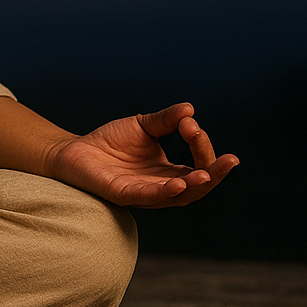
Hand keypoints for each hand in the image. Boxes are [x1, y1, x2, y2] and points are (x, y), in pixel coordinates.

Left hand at [47, 102, 238, 207]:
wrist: (77, 149)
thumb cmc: (111, 142)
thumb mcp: (143, 126)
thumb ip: (165, 120)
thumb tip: (190, 109)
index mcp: (169, 172)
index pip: (198, 164)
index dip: (201, 147)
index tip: (193, 125)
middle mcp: (162, 186)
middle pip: (197, 186)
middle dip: (214, 173)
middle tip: (230, 160)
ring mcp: (144, 193)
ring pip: (177, 197)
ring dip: (193, 185)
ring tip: (206, 174)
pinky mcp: (124, 194)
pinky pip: (148, 196)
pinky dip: (164, 191)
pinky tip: (178, 184)